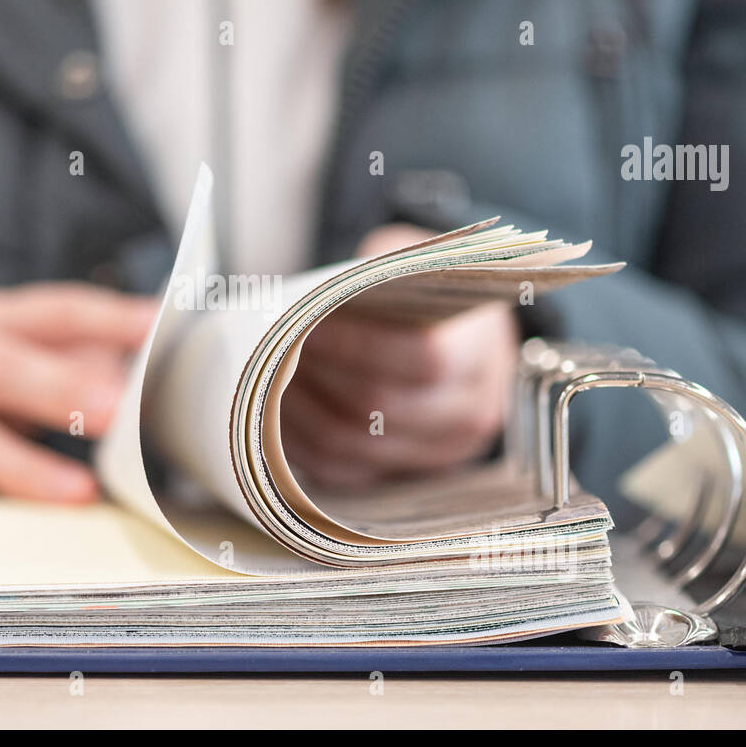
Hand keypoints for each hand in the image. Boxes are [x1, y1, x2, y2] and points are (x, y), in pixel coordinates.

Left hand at [279, 225, 519, 488]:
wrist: (468, 344)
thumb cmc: (430, 298)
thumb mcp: (416, 269)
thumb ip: (376, 279)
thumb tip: (309, 299)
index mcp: (481, 358)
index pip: (422, 360)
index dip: (356, 345)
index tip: (308, 325)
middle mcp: (468, 416)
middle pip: (378, 410)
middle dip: (317, 377)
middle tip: (272, 349)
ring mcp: (437, 455)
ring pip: (351, 447)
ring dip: (296, 412)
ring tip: (264, 376)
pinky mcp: (402, 477)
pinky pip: (340, 471)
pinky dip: (298, 444)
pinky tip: (272, 411)